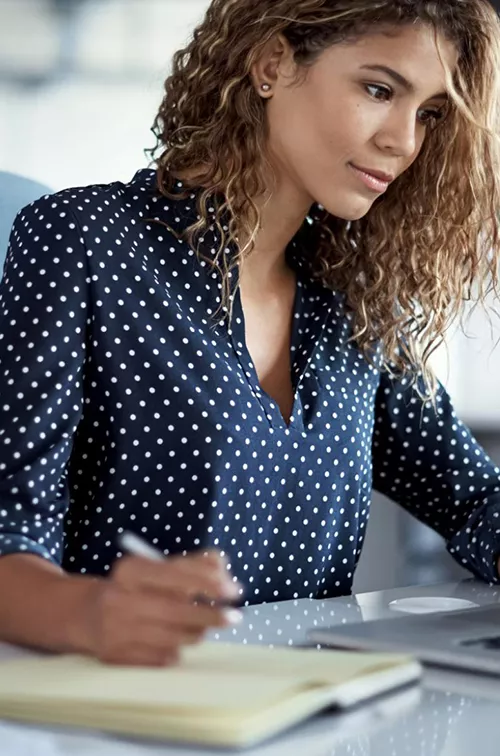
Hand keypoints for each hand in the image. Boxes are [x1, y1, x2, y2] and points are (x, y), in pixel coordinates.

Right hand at [78, 550, 241, 666]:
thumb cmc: (137, 588)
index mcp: (130, 570)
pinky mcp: (116, 657)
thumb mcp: (158, 569)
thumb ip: (193, 564)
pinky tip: (173, 641)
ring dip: (195, 632)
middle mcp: (119, 599)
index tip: (234, 590)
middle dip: (211, 615)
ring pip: (174, 637)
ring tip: (200, 627)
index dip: (209, 581)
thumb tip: (224, 567)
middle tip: (234, 617)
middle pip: (176, 610)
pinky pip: (163, 658)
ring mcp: (115, 630)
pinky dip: (176, 650)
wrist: (88, 615)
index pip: (176, 573)